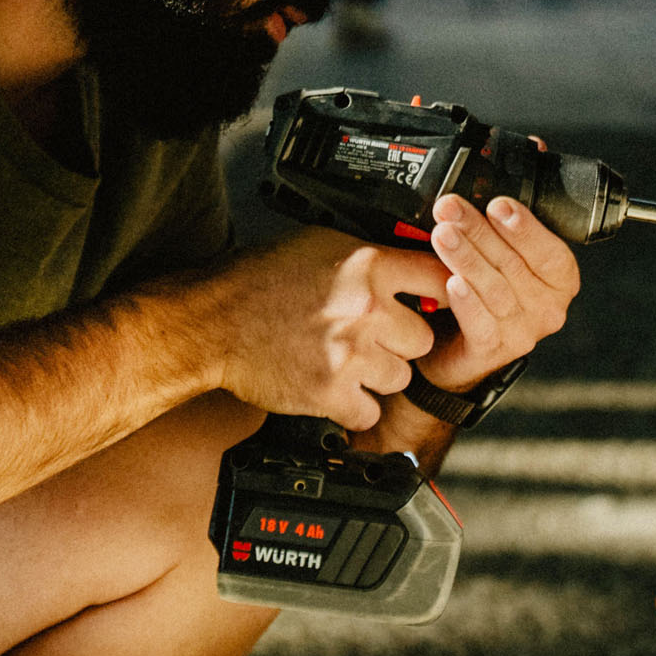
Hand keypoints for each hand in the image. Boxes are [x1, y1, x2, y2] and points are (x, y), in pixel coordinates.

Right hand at [206, 226, 447, 428]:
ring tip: (348, 361)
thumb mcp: (322, 244)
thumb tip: (410, 263)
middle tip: (374, 337)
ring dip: (379, 374)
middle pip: (423, 339)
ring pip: (400, 377)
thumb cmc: (260, 280)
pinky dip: (356, 406)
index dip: (441, 292)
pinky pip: (370, 411)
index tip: (440, 301)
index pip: (437, 278)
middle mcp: (366, 310)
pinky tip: (338, 389)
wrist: (214, 321)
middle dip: (401, 342)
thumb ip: (370, 258)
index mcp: (368, 267)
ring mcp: (350, 354)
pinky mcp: (331, 392)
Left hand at [420, 193, 579, 391]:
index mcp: (558, 279)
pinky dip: (467, 302)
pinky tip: (452, 284)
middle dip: (479, 231)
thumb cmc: (482, 291)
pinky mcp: (493, 352)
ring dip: (467, 258)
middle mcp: (548, 308)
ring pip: (495, 290)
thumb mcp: (498, 254)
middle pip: (515, 265)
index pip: (551, 253)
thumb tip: (497, 177)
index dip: (525, 229)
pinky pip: (482, 325)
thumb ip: (500, 226)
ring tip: (443, 235)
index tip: (498, 205)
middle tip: (450, 209)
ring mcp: (522, 333)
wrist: (455, 344)